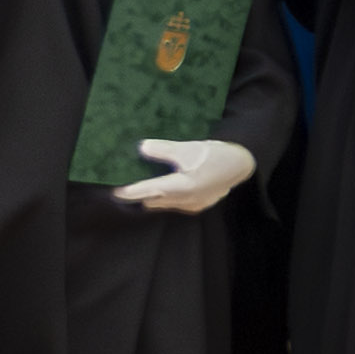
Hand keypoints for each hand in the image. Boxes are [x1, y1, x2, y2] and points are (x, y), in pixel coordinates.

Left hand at [114, 135, 258, 212]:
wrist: (243, 164)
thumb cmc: (216, 155)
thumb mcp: (190, 148)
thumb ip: (165, 149)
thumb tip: (141, 147)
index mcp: (180, 187)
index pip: (146, 192)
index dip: (128, 192)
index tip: (112, 190)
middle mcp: (183, 201)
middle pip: (152, 200)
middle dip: (139, 194)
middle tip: (125, 182)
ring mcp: (191, 205)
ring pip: (162, 203)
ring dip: (152, 195)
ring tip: (142, 183)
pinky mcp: (197, 205)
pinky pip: (174, 204)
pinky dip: (165, 196)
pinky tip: (166, 185)